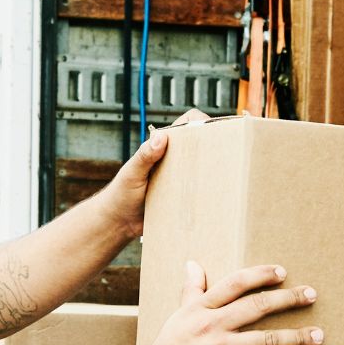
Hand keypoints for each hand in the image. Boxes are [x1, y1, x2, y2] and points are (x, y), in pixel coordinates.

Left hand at [96, 108, 210, 240]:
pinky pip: (197, 190)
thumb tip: (161, 138)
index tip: (212, 131)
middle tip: (224, 155)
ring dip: (211, 170)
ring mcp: (178, 177)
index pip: (186, 124)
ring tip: (221, 176)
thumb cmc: (120, 194)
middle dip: (213, 147)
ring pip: (201, 168)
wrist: (118, 222)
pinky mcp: (181, 195)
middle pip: (199, 145)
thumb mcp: (132, 173)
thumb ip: (145, 155)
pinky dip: (206, 191)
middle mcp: (172, 159)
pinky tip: (211, 195)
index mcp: (161, 147)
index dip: (200, 122)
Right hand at [133, 261, 322, 344]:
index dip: (261, 275)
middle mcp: (212, 326)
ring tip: (318, 334)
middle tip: (311, 295)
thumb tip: (192, 264)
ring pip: (268, 339)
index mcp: (199, 309)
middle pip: (257, 307)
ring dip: (297, 336)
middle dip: (289, 299)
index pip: (235, 284)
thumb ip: (191, 292)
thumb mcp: (177, 318)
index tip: (282, 272)